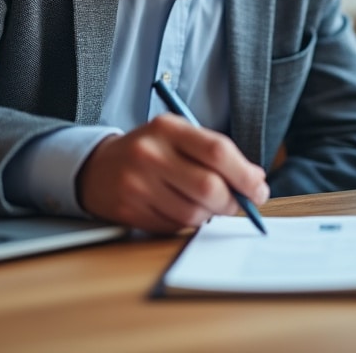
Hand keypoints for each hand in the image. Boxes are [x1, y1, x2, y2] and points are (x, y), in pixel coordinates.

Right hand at [76, 114, 269, 233]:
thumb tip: (256, 181)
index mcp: (168, 128)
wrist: (97, 167)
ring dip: (209, 215)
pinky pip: (174, 226)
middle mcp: (150, 154)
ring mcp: (136, 183)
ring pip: (193, 213)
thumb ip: (215, 153)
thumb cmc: (151, 151)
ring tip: (204, 204)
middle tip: (239, 205)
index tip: (258, 188)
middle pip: (208, 187)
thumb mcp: (178, 137)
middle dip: (232, 202)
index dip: (245, 175)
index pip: (217, 151)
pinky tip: (179, 209)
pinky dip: (186, 223)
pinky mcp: (128, 210)